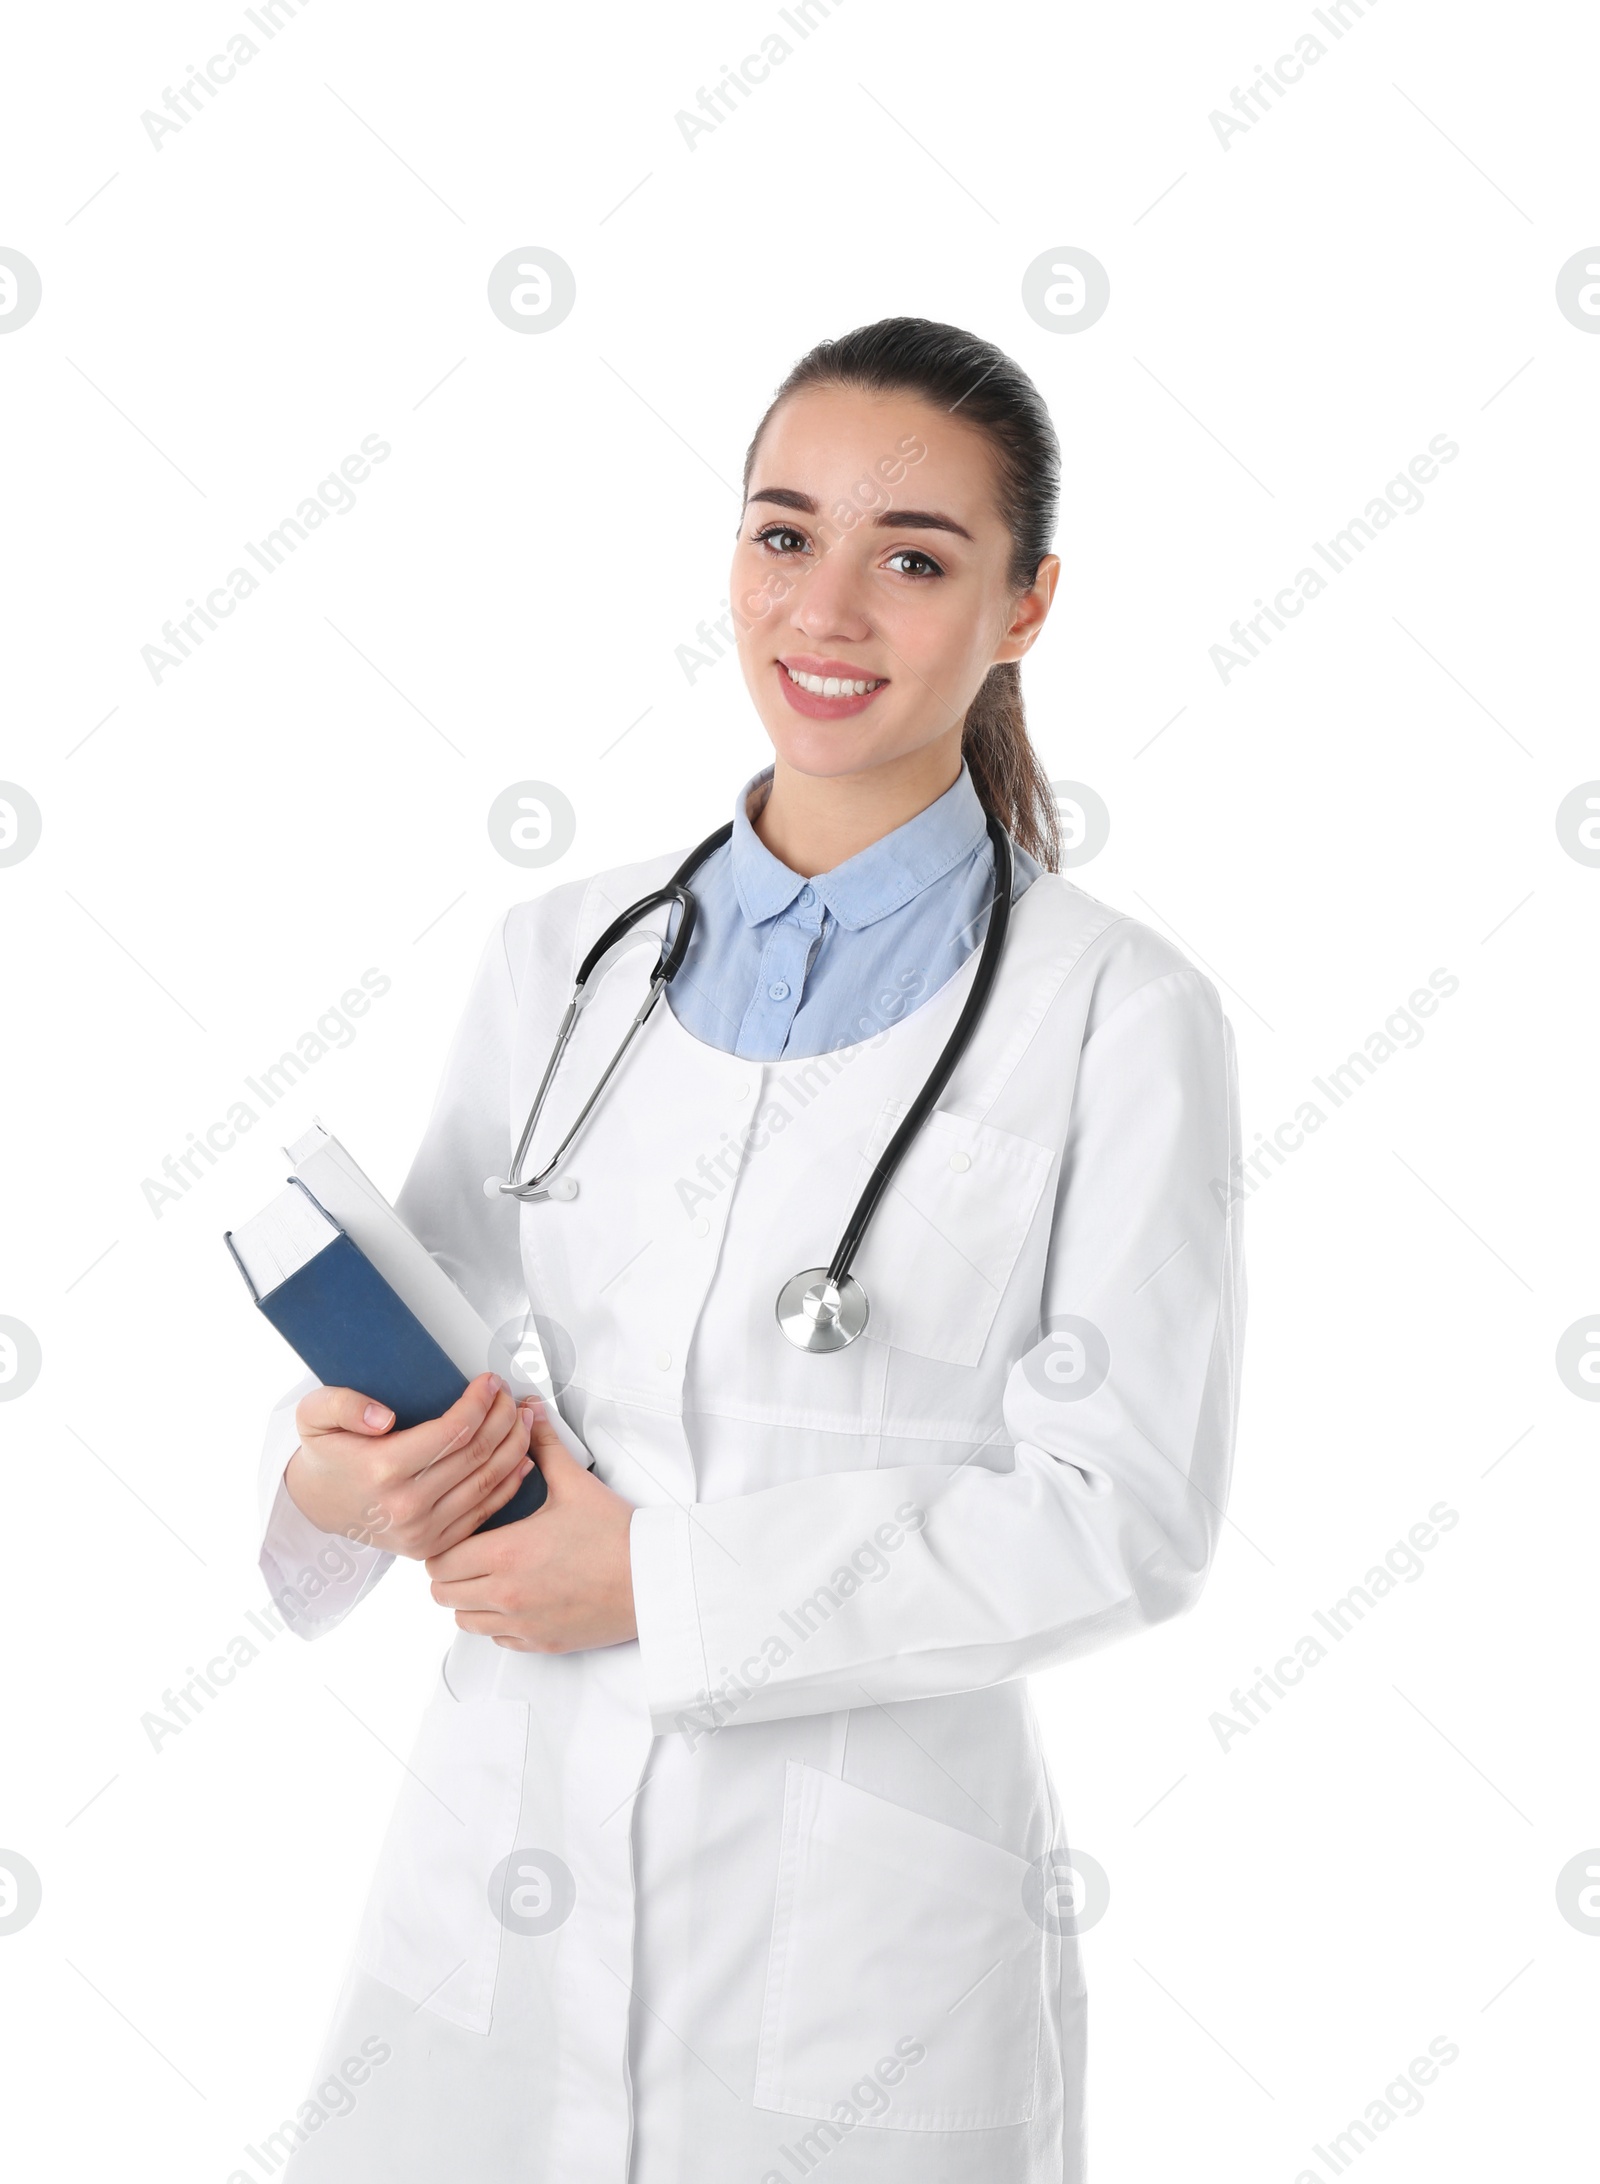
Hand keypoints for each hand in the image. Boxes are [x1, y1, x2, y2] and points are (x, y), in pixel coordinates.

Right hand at [285, 1373, 538, 1559]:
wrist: (318, 1506)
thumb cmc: (326, 1454)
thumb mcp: (314, 1415)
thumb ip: (342, 1404)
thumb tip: (385, 1416)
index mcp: (382, 1470)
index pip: (451, 1432)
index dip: (479, 1403)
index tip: (490, 1381)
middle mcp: (407, 1506)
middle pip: (476, 1454)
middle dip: (504, 1418)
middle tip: (511, 1395)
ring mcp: (423, 1531)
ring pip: (488, 1482)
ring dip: (515, 1446)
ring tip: (523, 1418)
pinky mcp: (434, 1545)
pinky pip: (485, 1512)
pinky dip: (511, 1482)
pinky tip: (523, 1457)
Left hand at [425, 1407, 637, 1652]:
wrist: (654, 1578)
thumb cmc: (617, 1536)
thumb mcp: (575, 1484)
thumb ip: (544, 1446)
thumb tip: (531, 1412)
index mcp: (506, 1553)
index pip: (440, 1559)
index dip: (445, 1544)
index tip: (461, 1534)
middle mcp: (507, 1594)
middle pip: (443, 1593)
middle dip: (451, 1572)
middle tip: (472, 1554)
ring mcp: (523, 1624)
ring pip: (464, 1621)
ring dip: (470, 1600)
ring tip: (492, 1577)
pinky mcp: (541, 1643)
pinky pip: (496, 1639)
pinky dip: (498, 1622)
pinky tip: (518, 1599)